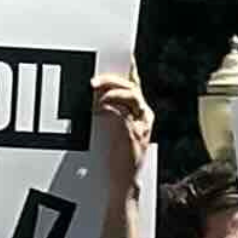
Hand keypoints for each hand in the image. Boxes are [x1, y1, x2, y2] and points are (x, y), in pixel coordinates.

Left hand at [92, 71, 153, 191]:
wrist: (123, 183)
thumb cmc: (116, 158)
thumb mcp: (115, 130)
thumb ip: (111, 113)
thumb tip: (92, 96)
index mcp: (141, 113)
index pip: (135, 84)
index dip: (130, 68)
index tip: (124, 55)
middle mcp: (144, 116)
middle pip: (133, 86)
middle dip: (113, 79)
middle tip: (93, 80)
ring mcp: (141, 125)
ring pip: (131, 95)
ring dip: (111, 90)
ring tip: (94, 89)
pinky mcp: (134, 134)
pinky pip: (123, 113)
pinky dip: (111, 106)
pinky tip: (99, 106)